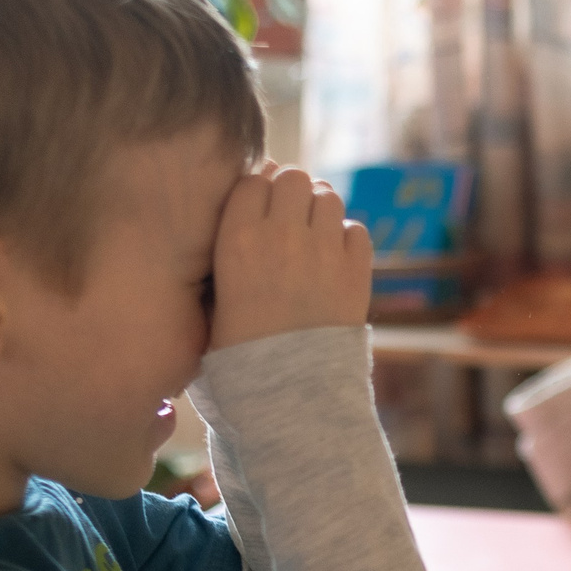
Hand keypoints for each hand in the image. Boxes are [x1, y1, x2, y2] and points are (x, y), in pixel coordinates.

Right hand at [210, 162, 372, 348]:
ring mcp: (323, 250)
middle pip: (294, 177)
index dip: (258, 189)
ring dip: (321, 208)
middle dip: (292, 191)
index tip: (260, 203)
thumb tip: (245, 213)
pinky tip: (336, 257)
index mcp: (237, 240)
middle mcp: (281, 235)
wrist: (289, 392)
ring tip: (315, 232)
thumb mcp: (213, 300)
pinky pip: (357, 230)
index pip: (251, 180)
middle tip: (290, 214)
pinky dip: (348, 237)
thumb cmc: (240, 354)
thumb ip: (227, 253)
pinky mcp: (356, 271)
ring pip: (328, 196)